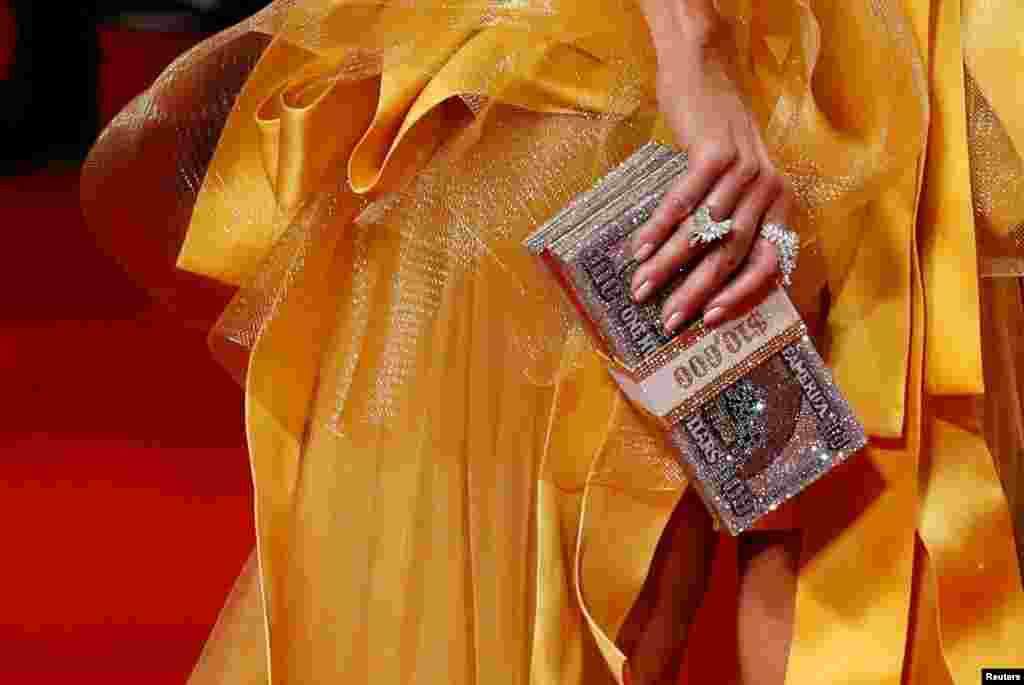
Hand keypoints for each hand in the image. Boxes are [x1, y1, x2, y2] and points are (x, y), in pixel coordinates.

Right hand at [630, 20, 792, 331]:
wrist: (707, 71)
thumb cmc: (718, 137)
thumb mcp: (739, 182)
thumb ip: (734, 222)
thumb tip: (703, 281)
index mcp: (782, 205)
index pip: (769, 265)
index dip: (739, 297)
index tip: (709, 322)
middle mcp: (772, 190)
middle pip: (733, 255)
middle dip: (696, 292)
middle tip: (669, 320)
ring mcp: (746, 171)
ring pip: (706, 233)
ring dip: (669, 266)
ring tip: (642, 288)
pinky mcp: (716, 152)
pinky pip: (684, 202)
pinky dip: (659, 228)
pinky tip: (640, 249)